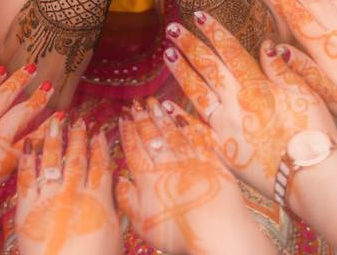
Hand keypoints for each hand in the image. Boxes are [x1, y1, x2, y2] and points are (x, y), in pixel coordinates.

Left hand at [17, 117, 120, 254]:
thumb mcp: (114, 235)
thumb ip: (112, 208)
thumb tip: (114, 188)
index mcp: (98, 199)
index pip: (100, 165)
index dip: (99, 146)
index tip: (98, 131)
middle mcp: (74, 193)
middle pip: (77, 158)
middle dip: (77, 137)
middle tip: (77, 120)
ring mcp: (49, 198)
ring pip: (52, 161)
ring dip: (54, 140)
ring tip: (55, 122)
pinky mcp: (27, 208)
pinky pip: (27, 178)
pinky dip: (28, 159)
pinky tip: (29, 145)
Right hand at [116, 99, 261, 254]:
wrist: (216, 231)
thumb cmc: (177, 234)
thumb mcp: (142, 223)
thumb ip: (127, 199)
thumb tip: (119, 180)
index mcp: (147, 177)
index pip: (134, 149)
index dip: (127, 132)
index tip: (123, 117)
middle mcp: (167, 163)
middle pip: (152, 136)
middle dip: (142, 119)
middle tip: (137, 104)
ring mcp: (190, 159)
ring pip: (172, 133)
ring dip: (162, 117)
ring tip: (155, 103)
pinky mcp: (211, 161)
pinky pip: (196, 137)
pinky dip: (187, 125)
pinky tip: (182, 117)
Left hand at [163, 10, 335, 195]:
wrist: (311, 175)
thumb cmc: (314, 133)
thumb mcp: (304, 92)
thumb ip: (281, 69)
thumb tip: (266, 45)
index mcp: (256, 85)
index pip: (230, 51)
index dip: (214, 31)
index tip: (199, 15)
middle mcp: (236, 103)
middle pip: (208, 68)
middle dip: (189, 46)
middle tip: (172, 29)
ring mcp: (226, 128)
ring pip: (197, 94)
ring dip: (181, 72)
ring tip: (166, 54)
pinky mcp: (223, 152)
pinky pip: (196, 131)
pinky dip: (180, 118)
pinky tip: (166, 106)